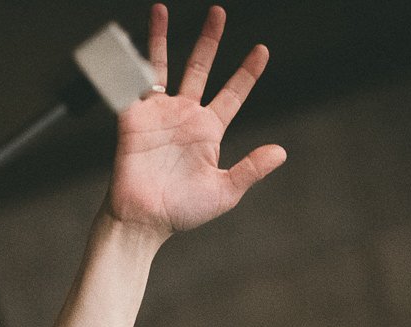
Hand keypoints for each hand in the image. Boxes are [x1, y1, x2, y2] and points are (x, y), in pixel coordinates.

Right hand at [104, 5, 286, 240]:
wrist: (143, 221)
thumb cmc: (182, 212)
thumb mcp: (224, 191)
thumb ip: (251, 169)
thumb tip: (281, 152)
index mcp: (208, 130)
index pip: (233, 93)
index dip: (247, 72)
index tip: (262, 50)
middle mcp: (184, 116)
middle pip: (199, 67)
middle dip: (209, 40)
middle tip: (219, 13)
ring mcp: (157, 114)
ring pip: (161, 66)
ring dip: (161, 38)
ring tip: (162, 9)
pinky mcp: (131, 118)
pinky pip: (131, 86)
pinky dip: (129, 65)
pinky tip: (129, 45)